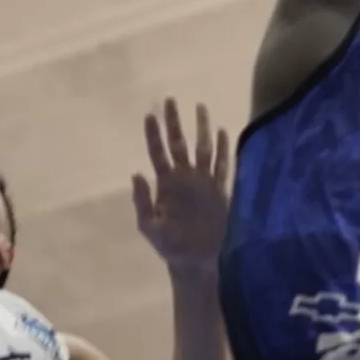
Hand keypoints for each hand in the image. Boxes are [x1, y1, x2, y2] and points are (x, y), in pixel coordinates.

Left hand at [131, 99, 230, 275]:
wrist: (193, 260)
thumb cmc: (168, 245)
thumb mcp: (149, 226)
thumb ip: (142, 201)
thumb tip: (136, 173)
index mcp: (165, 184)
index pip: (158, 153)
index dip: (153, 134)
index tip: (149, 115)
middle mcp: (184, 177)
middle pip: (179, 143)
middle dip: (174, 122)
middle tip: (170, 99)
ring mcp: (202, 182)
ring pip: (202, 148)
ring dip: (201, 128)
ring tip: (200, 106)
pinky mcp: (219, 191)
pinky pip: (222, 166)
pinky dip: (223, 149)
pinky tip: (223, 132)